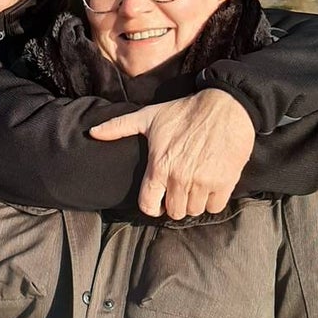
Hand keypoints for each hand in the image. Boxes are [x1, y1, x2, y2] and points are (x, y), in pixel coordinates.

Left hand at [89, 89, 254, 218]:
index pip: (148, 205)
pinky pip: (215, 206)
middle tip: (179, 190)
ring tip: (195, 185)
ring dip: (194, 202)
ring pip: (194, 210)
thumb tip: (92, 132)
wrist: (225, 105)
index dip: (152, 206)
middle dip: (175, 204)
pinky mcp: (224, 182)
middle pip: (174, 212)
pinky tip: (211, 185)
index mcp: (159, 166)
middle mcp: (180, 178)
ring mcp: (203, 182)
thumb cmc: (184, 111)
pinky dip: (213, 200)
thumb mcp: (148, 117)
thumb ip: (118, 127)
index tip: (159, 201)